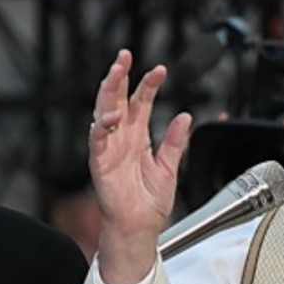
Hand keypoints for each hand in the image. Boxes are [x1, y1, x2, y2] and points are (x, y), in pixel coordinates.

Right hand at [89, 49, 192, 283]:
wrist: (140, 227)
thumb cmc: (150, 202)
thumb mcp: (169, 167)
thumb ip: (175, 142)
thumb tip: (186, 117)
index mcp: (138, 137)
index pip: (141, 103)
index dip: (149, 85)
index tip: (161, 70)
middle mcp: (121, 138)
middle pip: (117, 99)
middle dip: (120, 76)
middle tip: (125, 55)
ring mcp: (109, 149)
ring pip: (103, 112)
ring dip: (108, 91)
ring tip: (115, 72)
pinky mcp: (99, 163)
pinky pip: (97, 140)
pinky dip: (102, 127)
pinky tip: (110, 116)